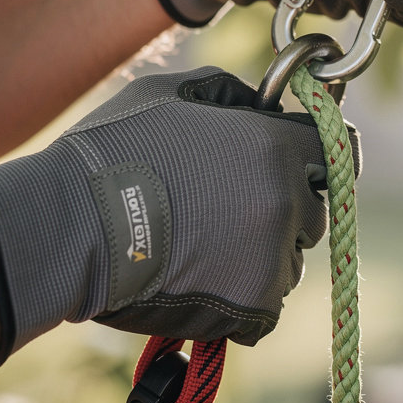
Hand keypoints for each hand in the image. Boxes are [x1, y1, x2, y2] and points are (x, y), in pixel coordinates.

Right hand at [0, 67, 355, 365]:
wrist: (69, 228)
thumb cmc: (113, 150)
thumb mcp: (170, 93)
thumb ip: (229, 94)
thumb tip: (259, 105)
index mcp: (273, 148)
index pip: (333, 148)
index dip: (313, 151)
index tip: (294, 158)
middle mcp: (285, 205)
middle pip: (313, 208)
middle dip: (284, 204)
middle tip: (228, 205)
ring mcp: (272, 261)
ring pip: (290, 259)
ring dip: (262, 254)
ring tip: (203, 244)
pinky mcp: (250, 309)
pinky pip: (267, 306)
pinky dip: (243, 299)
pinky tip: (201, 277)